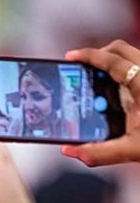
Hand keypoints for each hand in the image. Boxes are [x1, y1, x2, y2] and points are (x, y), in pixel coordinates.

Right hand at [61, 40, 139, 166]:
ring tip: (100, 83)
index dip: (87, 56)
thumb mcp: (131, 149)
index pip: (110, 59)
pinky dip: (127, 75)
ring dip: (115, 65)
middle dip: (99, 55)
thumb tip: (70, 151)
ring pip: (133, 57)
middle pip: (121, 49)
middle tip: (83, 69)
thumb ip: (98, 153)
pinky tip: (122, 97)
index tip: (70, 57)